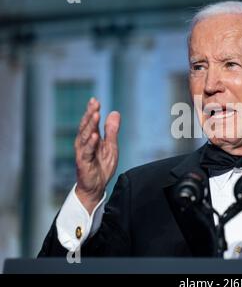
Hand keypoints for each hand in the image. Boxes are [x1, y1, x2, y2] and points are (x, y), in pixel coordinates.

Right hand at [74, 98, 120, 213]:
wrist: (97, 186)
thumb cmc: (101, 166)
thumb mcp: (111, 146)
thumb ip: (111, 130)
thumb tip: (114, 112)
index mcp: (90, 138)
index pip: (90, 122)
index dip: (92, 111)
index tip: (95, 100)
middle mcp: (83, 143)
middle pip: (86, 126)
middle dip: (90, 114)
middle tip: (94, 103)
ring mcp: (82, 152)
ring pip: (85, 136)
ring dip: (90, 125)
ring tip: (95, 114)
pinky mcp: (83, 162)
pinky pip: (87, 151)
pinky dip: (90, 143)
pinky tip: (94, 136)